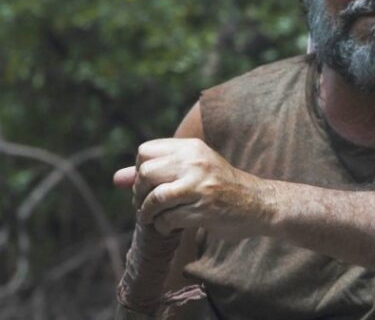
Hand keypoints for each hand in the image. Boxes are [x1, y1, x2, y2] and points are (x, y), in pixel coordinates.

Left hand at [112, 138, 273, 236]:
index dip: (139, 171)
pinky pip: (169, 218)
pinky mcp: (205, 209)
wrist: (259, 203)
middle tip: (146, 205)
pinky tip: (169, 227)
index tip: (148, 186)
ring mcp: (201, 185)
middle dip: (139, 193)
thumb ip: (156, 171)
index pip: (145, 152)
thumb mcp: (192, 170)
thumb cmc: (221, 187)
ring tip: (153, 219)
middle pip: (146, 173)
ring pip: (155, 197)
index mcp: (191, 148)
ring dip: (148, 213)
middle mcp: (195, 162)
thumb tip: (116, 178)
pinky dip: (163, 226)